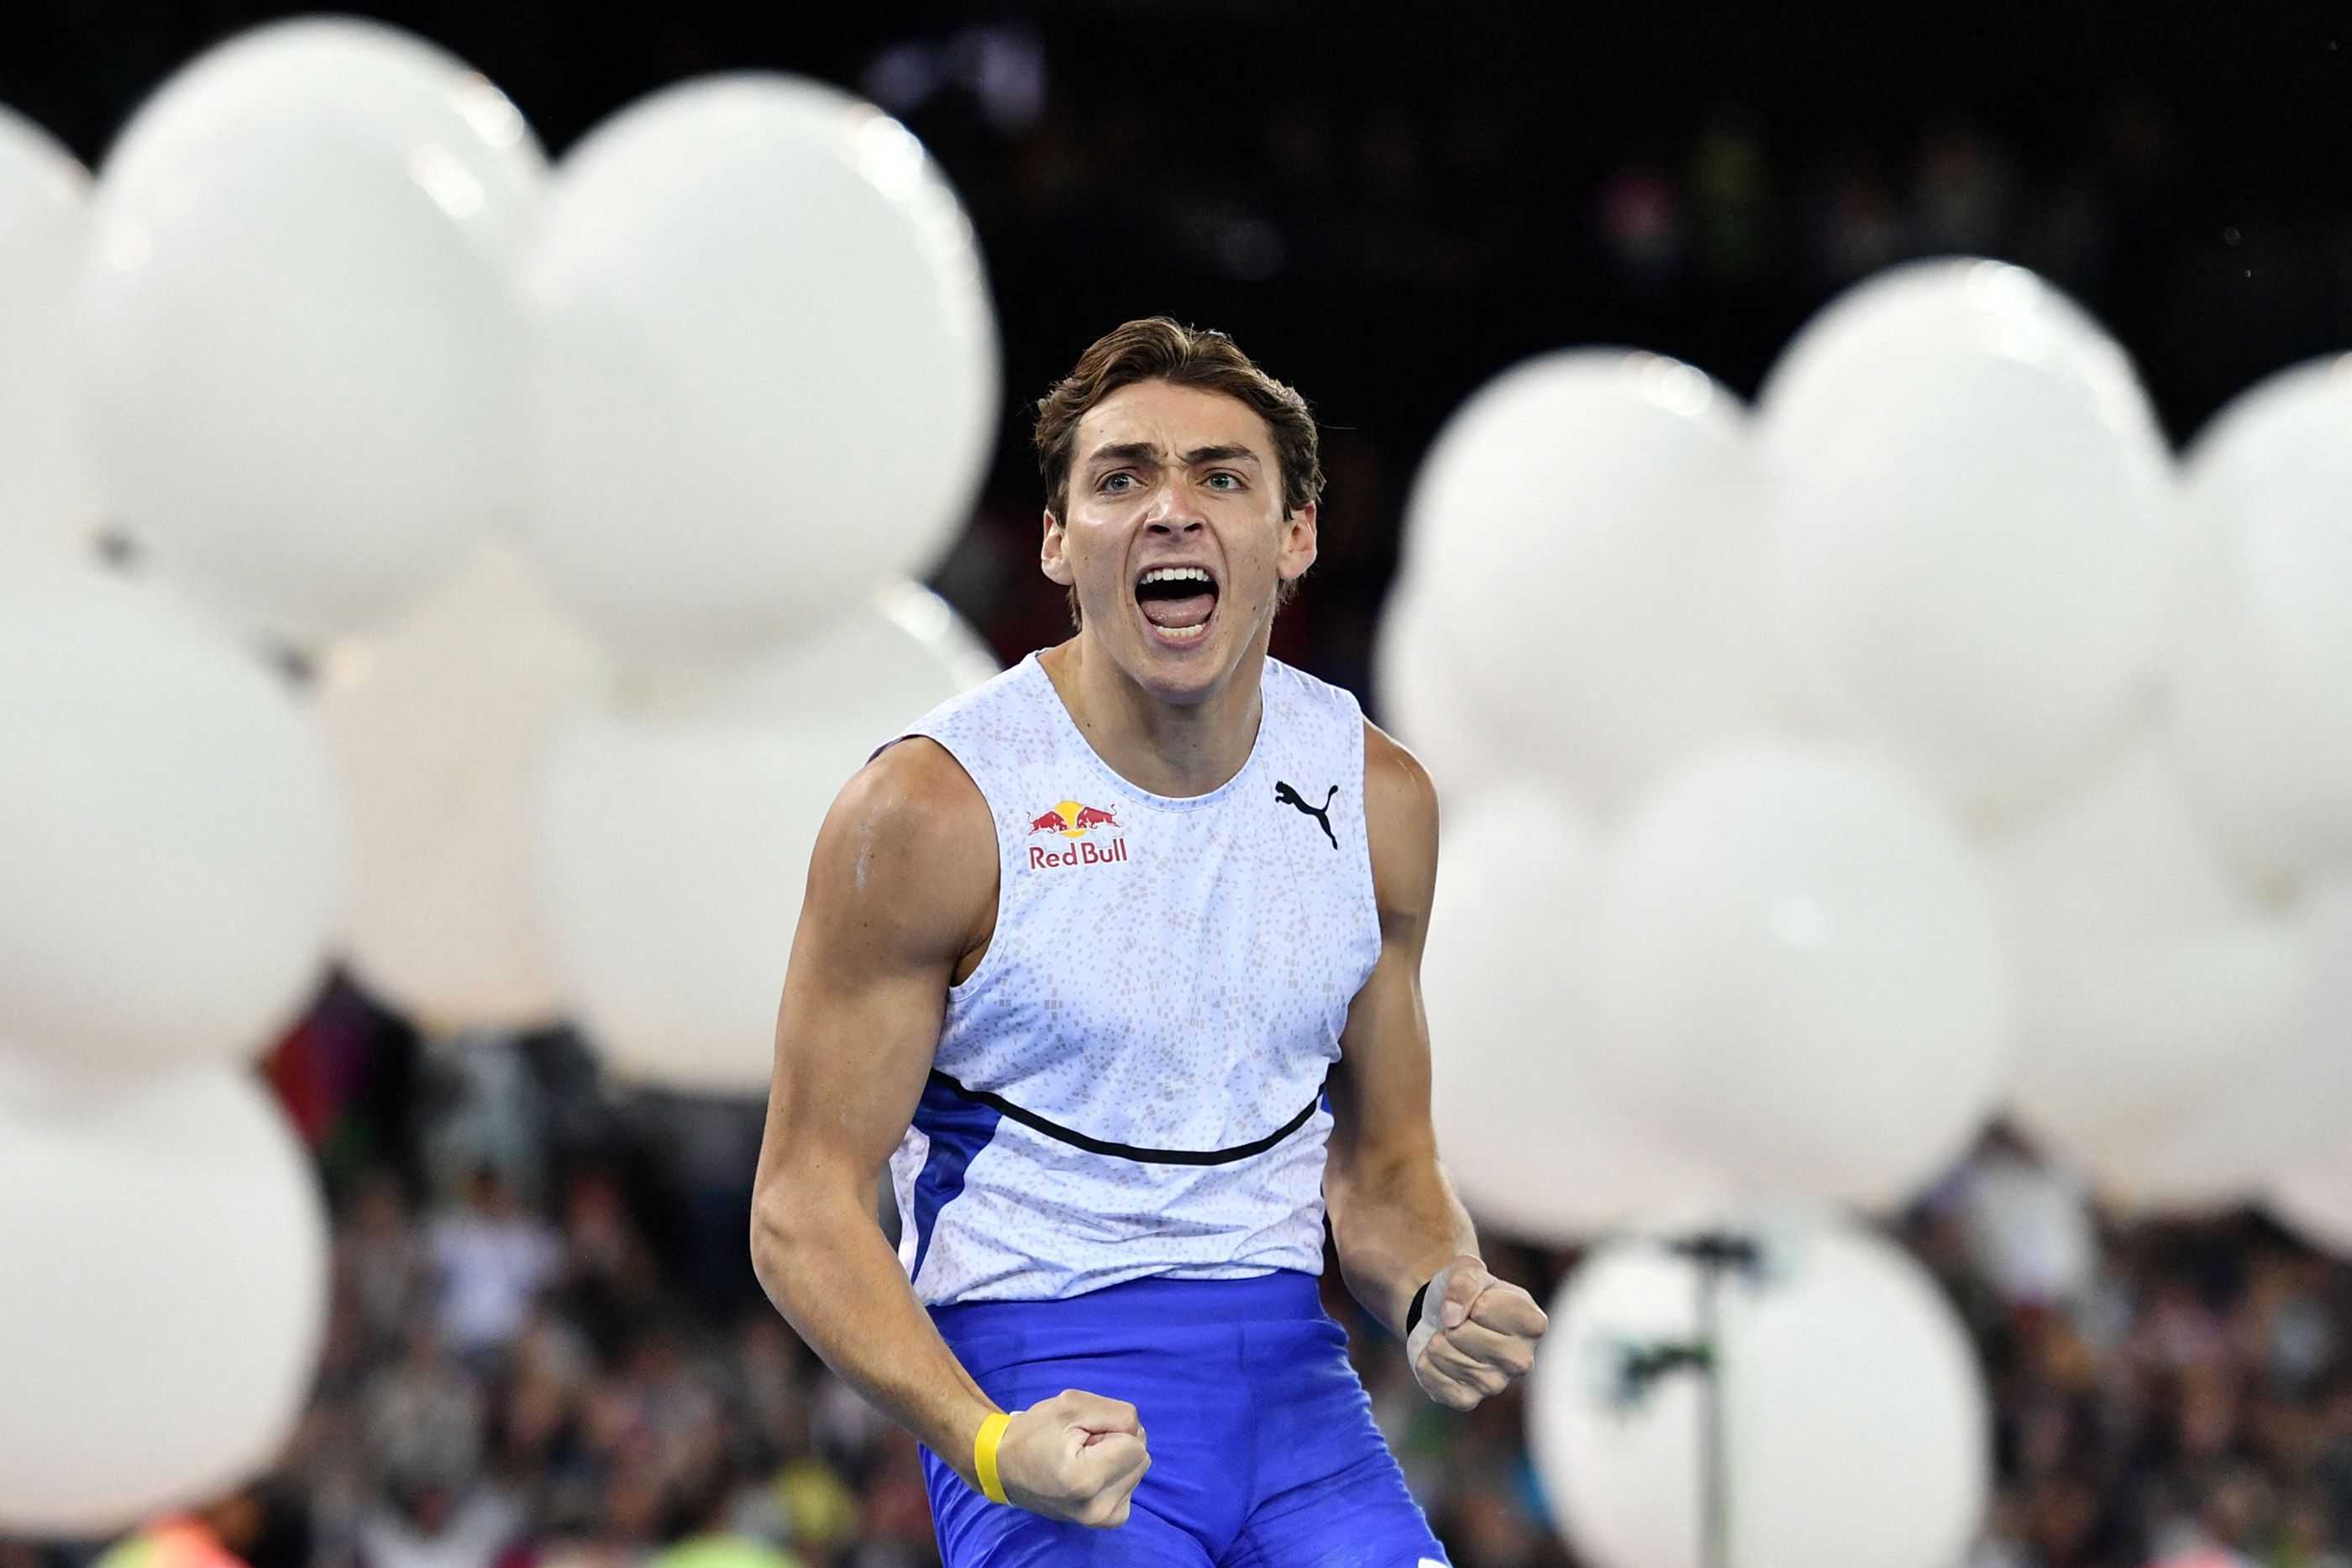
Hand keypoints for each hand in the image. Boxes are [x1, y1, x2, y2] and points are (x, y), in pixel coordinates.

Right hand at [992, 1389, 1151, 1527]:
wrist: (1004, 1467)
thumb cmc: (1034, 1432)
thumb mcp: (1073, 1404)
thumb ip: (1117, 1413)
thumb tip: (1138, 1434)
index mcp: (1087, 1480)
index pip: (1135, 1444)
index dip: (1111, 1429)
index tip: (1082, 1435)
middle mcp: (1099, 1509)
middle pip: (1140, 1457)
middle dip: (1116, 1443)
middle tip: (1080, 1446)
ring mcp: (1103, 1520)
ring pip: (1138, 1469)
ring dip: (1115, 1458)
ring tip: (1081, 1459)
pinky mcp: (1107, 1521)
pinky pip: (1131, 1484)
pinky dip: (1116, 1474)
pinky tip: (1090, 1473)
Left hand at [1406, 1256, 1547, 1410]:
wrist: (1443, 1317)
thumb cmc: (1465, 1293)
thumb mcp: (1467, 1270)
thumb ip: (1464, 1281)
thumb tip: (1451, 1318)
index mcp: (1533, 1323)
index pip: (1484, 1308)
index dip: (1470, 1298)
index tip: (1476, 1302)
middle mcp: (1522, 1360)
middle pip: (1462, 1334)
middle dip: (1450, 1322)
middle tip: (1460, 1322)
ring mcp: (1496, 1384)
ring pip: (1445, 1355)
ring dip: (1437, 1340)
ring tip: (1450, 1337)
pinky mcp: (1468, 1400)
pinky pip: (1433, 1378)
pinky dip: (1426, 1362)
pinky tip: (1441, 1358)